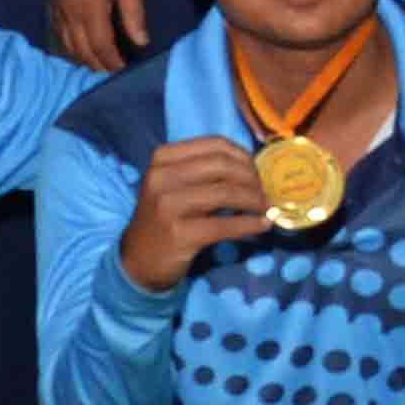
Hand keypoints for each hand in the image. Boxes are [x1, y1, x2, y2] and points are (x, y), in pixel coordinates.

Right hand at [44, 0, 148, 71]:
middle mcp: (71, 16)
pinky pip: (59, 35)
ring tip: (98, 65)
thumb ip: (134, 13)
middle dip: (98, 66)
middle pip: (83, 53)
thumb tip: (141, 42)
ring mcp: (58, 12)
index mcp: (91, 10)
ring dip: (83, 60)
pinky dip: (70, 48)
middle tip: (113, 72)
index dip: (113, 63)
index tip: (124, 70)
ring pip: (68, 47)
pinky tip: (79, 49)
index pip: (101, 48)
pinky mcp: (51, 6)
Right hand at [120, 136, 271, 291]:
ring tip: (265, 207)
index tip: (257, 171)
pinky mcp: (179, 234)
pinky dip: (250, 224)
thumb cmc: (164, 218)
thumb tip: (253, 167)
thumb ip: (204, 171)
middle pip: (222, 166)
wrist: (138, 260)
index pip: (214, 144)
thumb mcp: (174, 185)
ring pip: (226, 193)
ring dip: (254, 200)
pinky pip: (225, 225)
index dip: (243, 156)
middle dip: (252, 178)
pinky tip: (263, 225)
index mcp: (163, 158)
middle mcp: (162, 177)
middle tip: (264, 192)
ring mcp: (168, 205)